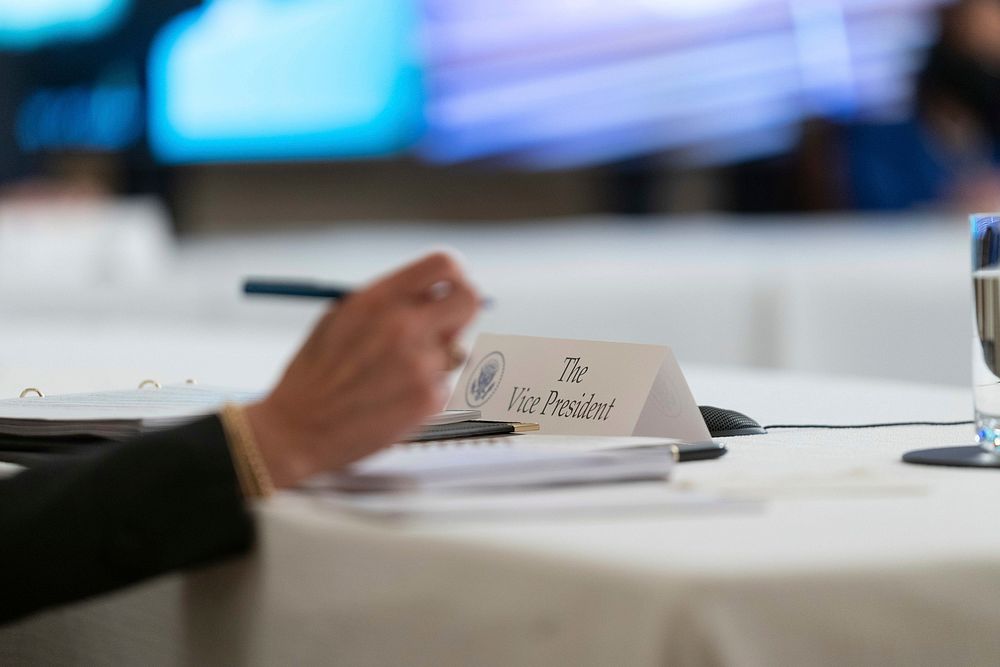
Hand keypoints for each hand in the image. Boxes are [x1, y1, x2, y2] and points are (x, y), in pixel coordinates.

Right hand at [244, 253, 479, 487]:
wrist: (296, 428)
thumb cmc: (315, 374)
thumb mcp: (341, 318)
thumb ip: (389, 302)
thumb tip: (433, 295)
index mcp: (380, 299)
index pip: (444, 266)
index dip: (455, 277)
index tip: (451, 290)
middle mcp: (404, 325)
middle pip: (468, 301)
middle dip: (462, 313)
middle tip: (448, 328)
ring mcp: (420, 363)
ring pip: (456, 350)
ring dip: (435, 361)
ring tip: (394, 377)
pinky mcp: (428, 399)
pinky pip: (444, 385)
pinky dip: (426, 392)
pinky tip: (392, 401)